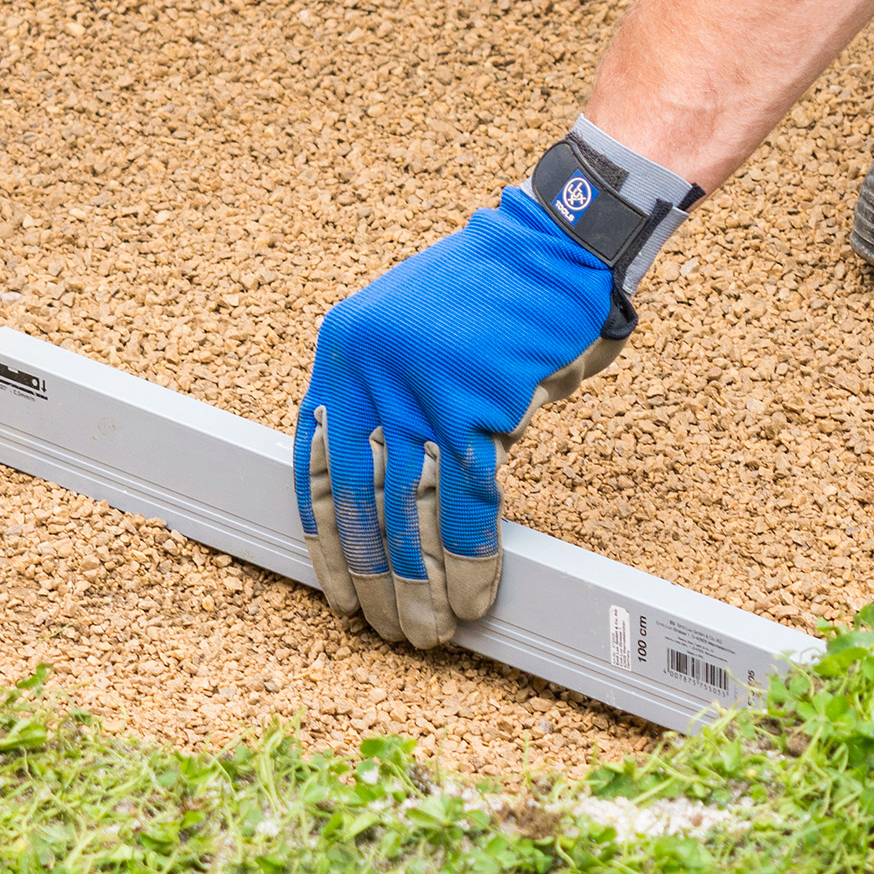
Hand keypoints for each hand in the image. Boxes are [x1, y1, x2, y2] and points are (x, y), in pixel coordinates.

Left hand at [296, 193, 631, 648]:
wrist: (559, 242)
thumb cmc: (495, 302)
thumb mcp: (413, 345)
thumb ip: (392, 412)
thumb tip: (388, 514)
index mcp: (341, 354)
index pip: (314, 469)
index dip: (329, 543)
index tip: (339, 593)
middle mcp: (367, 369)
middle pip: (361, 501)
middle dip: (375, 578)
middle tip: (391, 629)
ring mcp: (418, 383)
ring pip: (409, 511)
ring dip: (420, 584)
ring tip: (431, 630)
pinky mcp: (474, 398)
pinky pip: (467, 501)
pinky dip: (471, 559)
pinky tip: (475, 595)